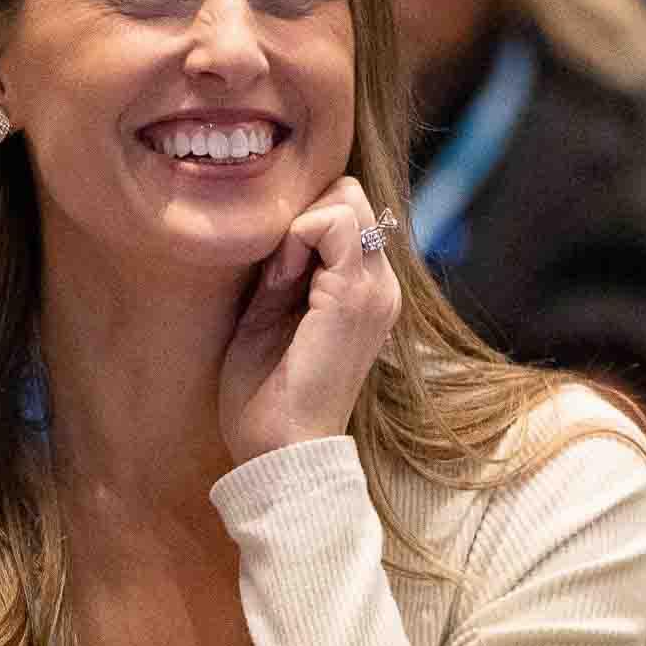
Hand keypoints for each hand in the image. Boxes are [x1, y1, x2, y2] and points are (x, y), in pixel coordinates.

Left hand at [219, 177, 402, 464]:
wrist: (282, 451)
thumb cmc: (265, 395)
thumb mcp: (268, 316)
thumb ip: (282, 269)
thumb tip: (279, 223)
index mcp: (364, 290)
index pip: (345, 210)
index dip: (300, 222)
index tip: (273, 271)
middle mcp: (380, 285)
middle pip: (348, 194)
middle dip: (303, 215)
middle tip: (276, 271)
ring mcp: (375, 290)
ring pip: (345, 198)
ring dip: (299, 226)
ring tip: (279, 281)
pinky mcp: (356, 296)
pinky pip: (334, 223)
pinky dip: (297, 237)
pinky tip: (280, 282)